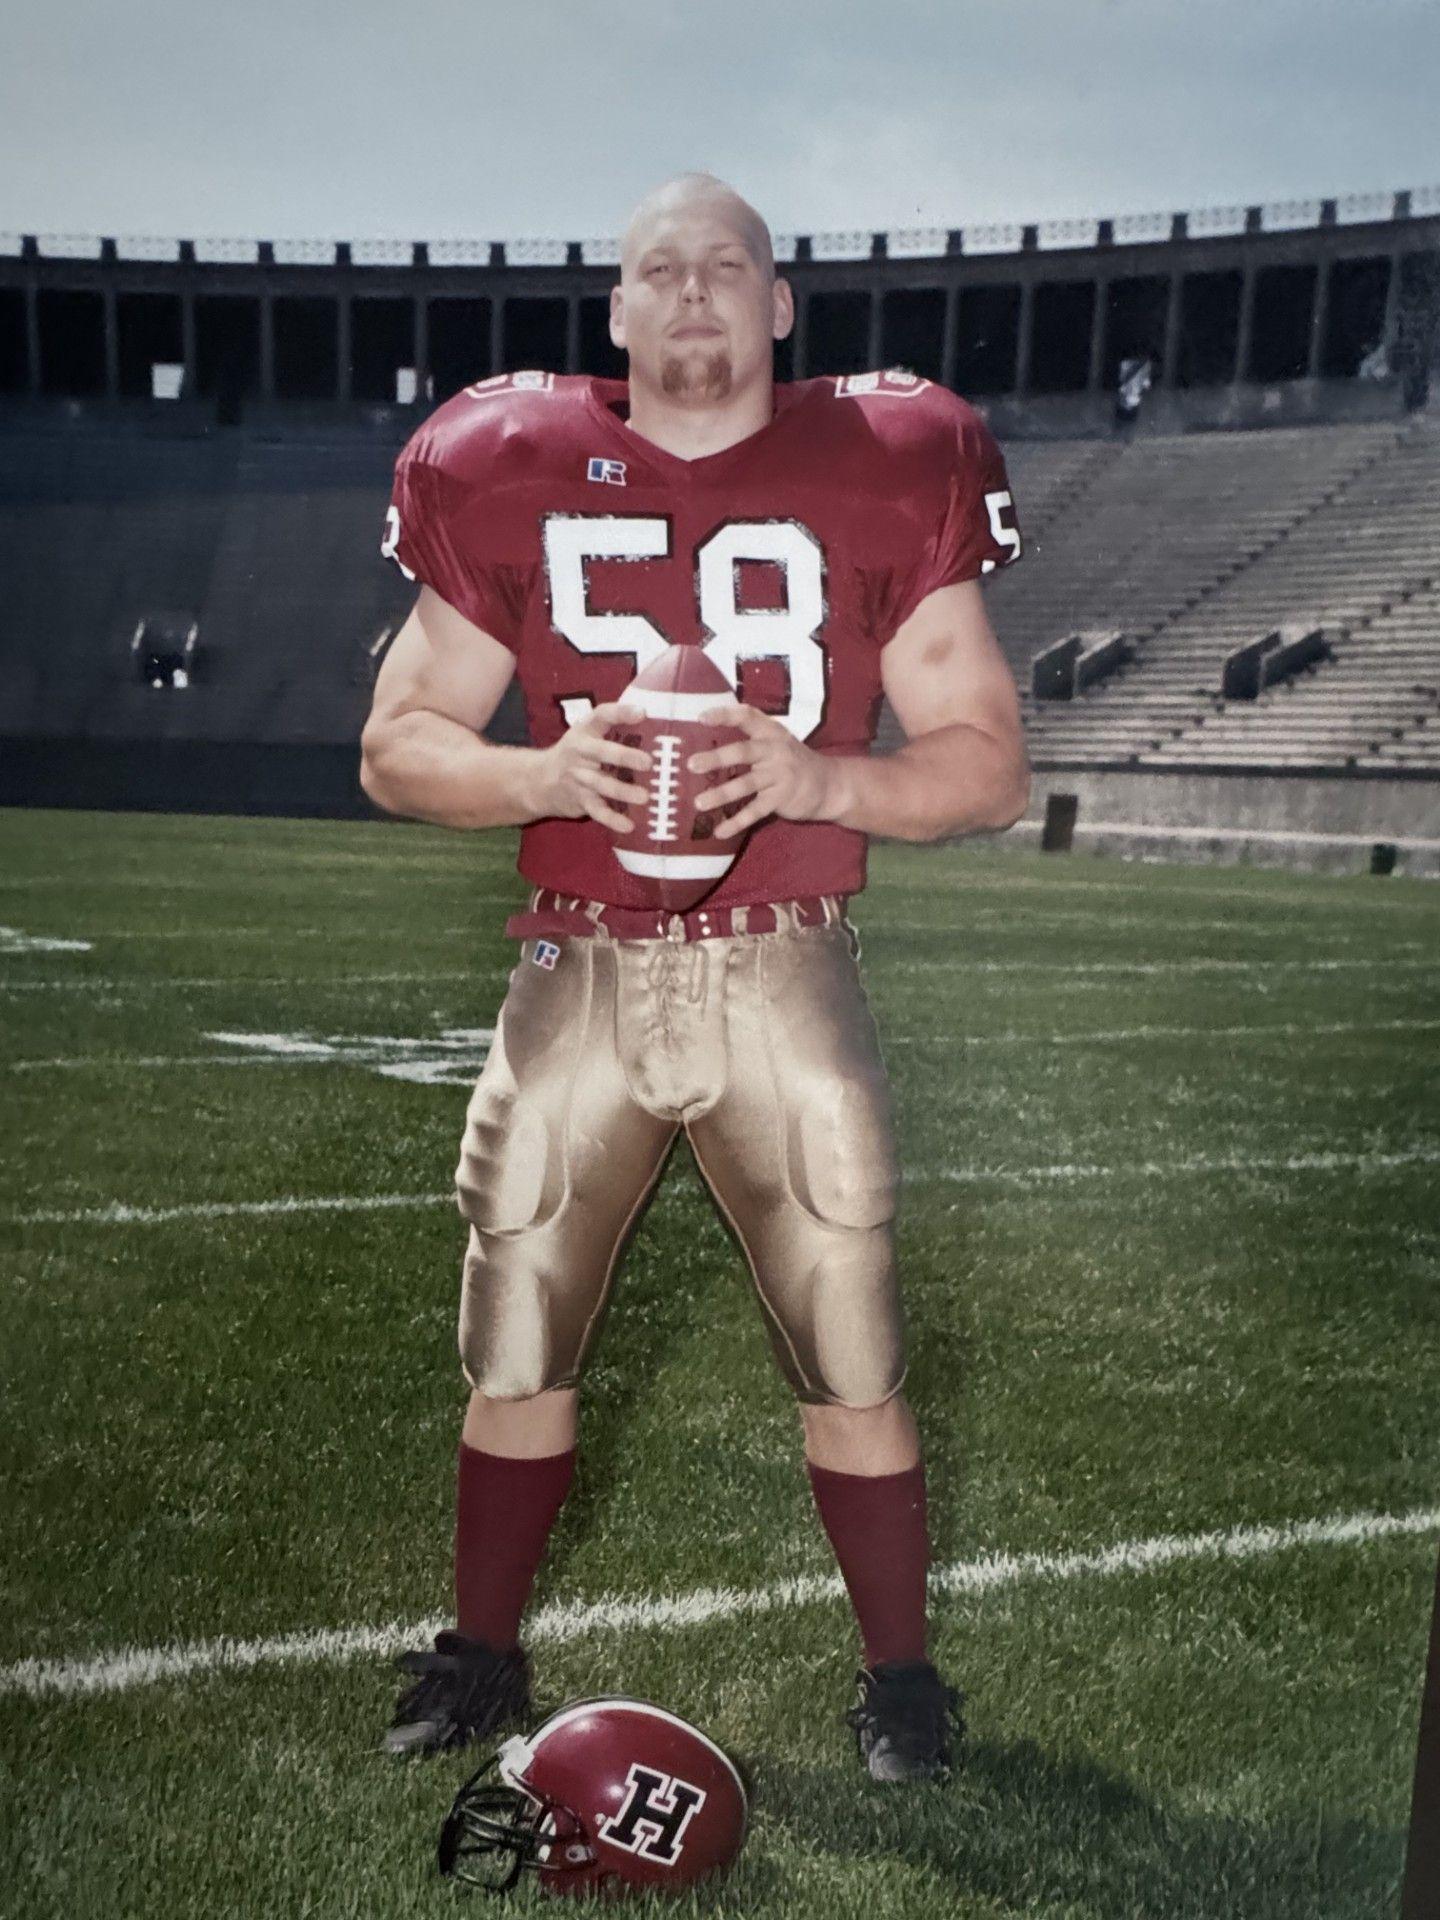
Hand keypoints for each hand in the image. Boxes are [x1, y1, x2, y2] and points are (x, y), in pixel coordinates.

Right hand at [529, 703, 651, 833]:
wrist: (539, 781)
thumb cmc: (577, 754)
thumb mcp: (588, 735)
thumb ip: (614, 730)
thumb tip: (657, 724)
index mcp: (586, 730)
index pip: (602, 715)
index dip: (620, 713)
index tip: (641, 713)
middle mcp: (580, 751)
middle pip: (600, 752)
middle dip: (624, 756)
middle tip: (648, 762)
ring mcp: (578, 777)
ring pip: (601, 783)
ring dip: (623, 791)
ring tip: (645, 797)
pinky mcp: (580, 800)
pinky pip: (597, 810)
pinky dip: (612, 819)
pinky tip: (628, 825)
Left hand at [687, 703, 837, 837]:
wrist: (830, 785)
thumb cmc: (792, 761)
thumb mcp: (777, 742)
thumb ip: (750, 740)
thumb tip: (707, 745)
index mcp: (771, 732)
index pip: (748, 717)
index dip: (725, 715)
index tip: (701, 718)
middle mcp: (776, 751)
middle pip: (743, 752)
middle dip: (717, 758)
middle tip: (692, 764)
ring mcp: (780, 776)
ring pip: (746, 784)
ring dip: (721, 794)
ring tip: (698, 803)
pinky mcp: (782, 799)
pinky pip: (755, 811)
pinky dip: (736, 822)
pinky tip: (719, 832)